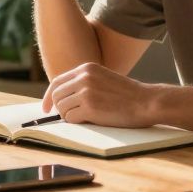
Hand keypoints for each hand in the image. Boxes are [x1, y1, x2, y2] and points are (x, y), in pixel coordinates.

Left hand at [41, 62, 157, 127]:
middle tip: (72, 116)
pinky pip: (70, 118)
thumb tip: (61, 98)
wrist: (146, 101)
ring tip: (87, 117)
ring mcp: (86, 91)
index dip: (48, 96)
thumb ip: (84, 83)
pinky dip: (77, 122)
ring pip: (61, 108)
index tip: (46, 108)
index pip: (57, 82)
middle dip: (60, 109)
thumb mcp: (103, 79)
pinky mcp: (89, 106)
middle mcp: (83, 77)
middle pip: (56, 96)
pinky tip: (91, 120)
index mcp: (86, 68)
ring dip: (70, 116)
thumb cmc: (127, 95)